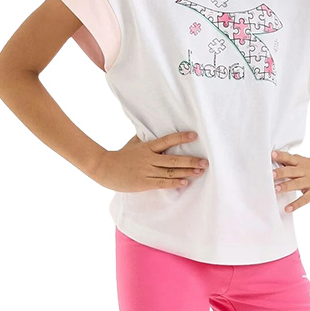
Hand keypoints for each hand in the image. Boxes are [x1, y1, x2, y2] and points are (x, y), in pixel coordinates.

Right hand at [93, 131, 207, 191]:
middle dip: (190, 160)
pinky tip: (185, 183)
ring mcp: (146, 171)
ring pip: (170, 172)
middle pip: (173, 159)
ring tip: (200, 171)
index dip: (181, 137)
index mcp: (147, 147)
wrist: (105, 168)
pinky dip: (174, 183)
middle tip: (205, 161)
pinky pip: (162, 183)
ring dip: (186, 172)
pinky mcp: (144, 183)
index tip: (194, 136)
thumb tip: (153, 128)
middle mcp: (149, 158)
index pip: (167, 140)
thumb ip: (145, 138)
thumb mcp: (133, 143)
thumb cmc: (121, 155)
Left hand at [271, 149, 309, 212]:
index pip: (289, 158)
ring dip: (286, 186)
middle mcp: (303, 171)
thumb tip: (272, 162)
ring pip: (296, 184)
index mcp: (299, 162)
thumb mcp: (301, 161)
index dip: (280, 156)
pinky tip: (288, 209)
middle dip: (281, 173)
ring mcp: (309, 182)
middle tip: (271, 174)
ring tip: (276, 189)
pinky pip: (304, 199)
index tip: (272, 155)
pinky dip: (296, 204)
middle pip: (291, 171)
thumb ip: (288, 162)